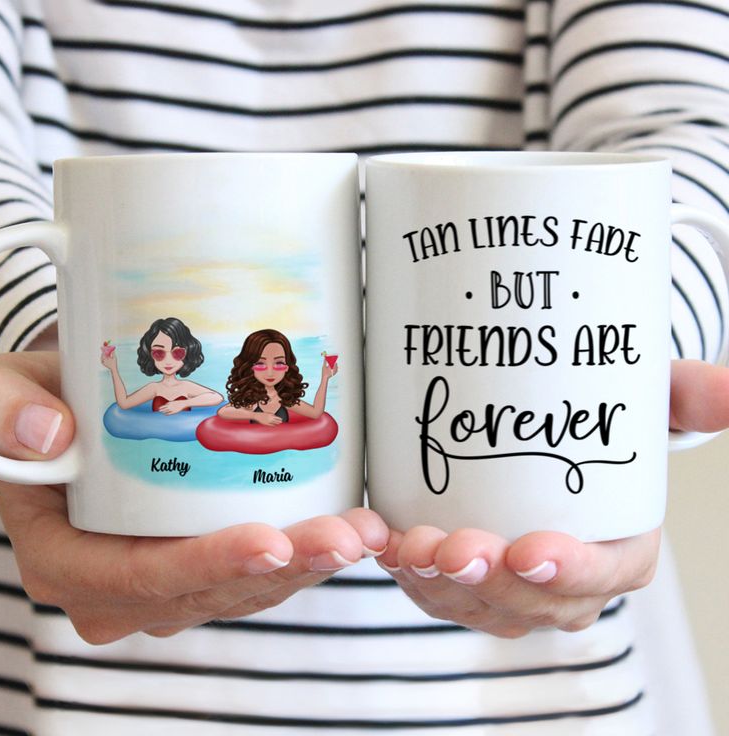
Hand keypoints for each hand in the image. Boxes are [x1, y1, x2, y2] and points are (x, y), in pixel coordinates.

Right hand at [0, 350, 388, 642]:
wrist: (63, 412)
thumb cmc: (30, 405)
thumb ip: (2, 410)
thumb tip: (48, 432)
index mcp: (68, 561)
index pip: (142, 577)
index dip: (209, 564)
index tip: (272, 540)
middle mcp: (120, 588)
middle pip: (212, 589)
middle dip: (286, 566)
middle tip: (350, 535)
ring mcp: (166, 580)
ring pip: (247, 588)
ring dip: (310, 563)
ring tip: (367, 531)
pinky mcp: (202, 558)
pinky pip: (259, 569)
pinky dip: (304, 550)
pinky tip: (352, 526)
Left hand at [375, 359, 728, 636]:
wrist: (549, 437)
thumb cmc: (602, 427)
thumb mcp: (646, 404)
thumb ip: (685, 396)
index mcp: (616, 554)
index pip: (599, 579)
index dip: (568, 575)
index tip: (529, 549)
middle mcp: (559, 582)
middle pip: (525, 601)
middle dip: (486, 583)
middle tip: (451, 548)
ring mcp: (506, 584)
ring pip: (470, 602)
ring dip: (433, 584)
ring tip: (403, 545)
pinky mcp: (461, 572)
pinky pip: (432, 587)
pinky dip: (404, 571)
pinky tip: (377, 541)